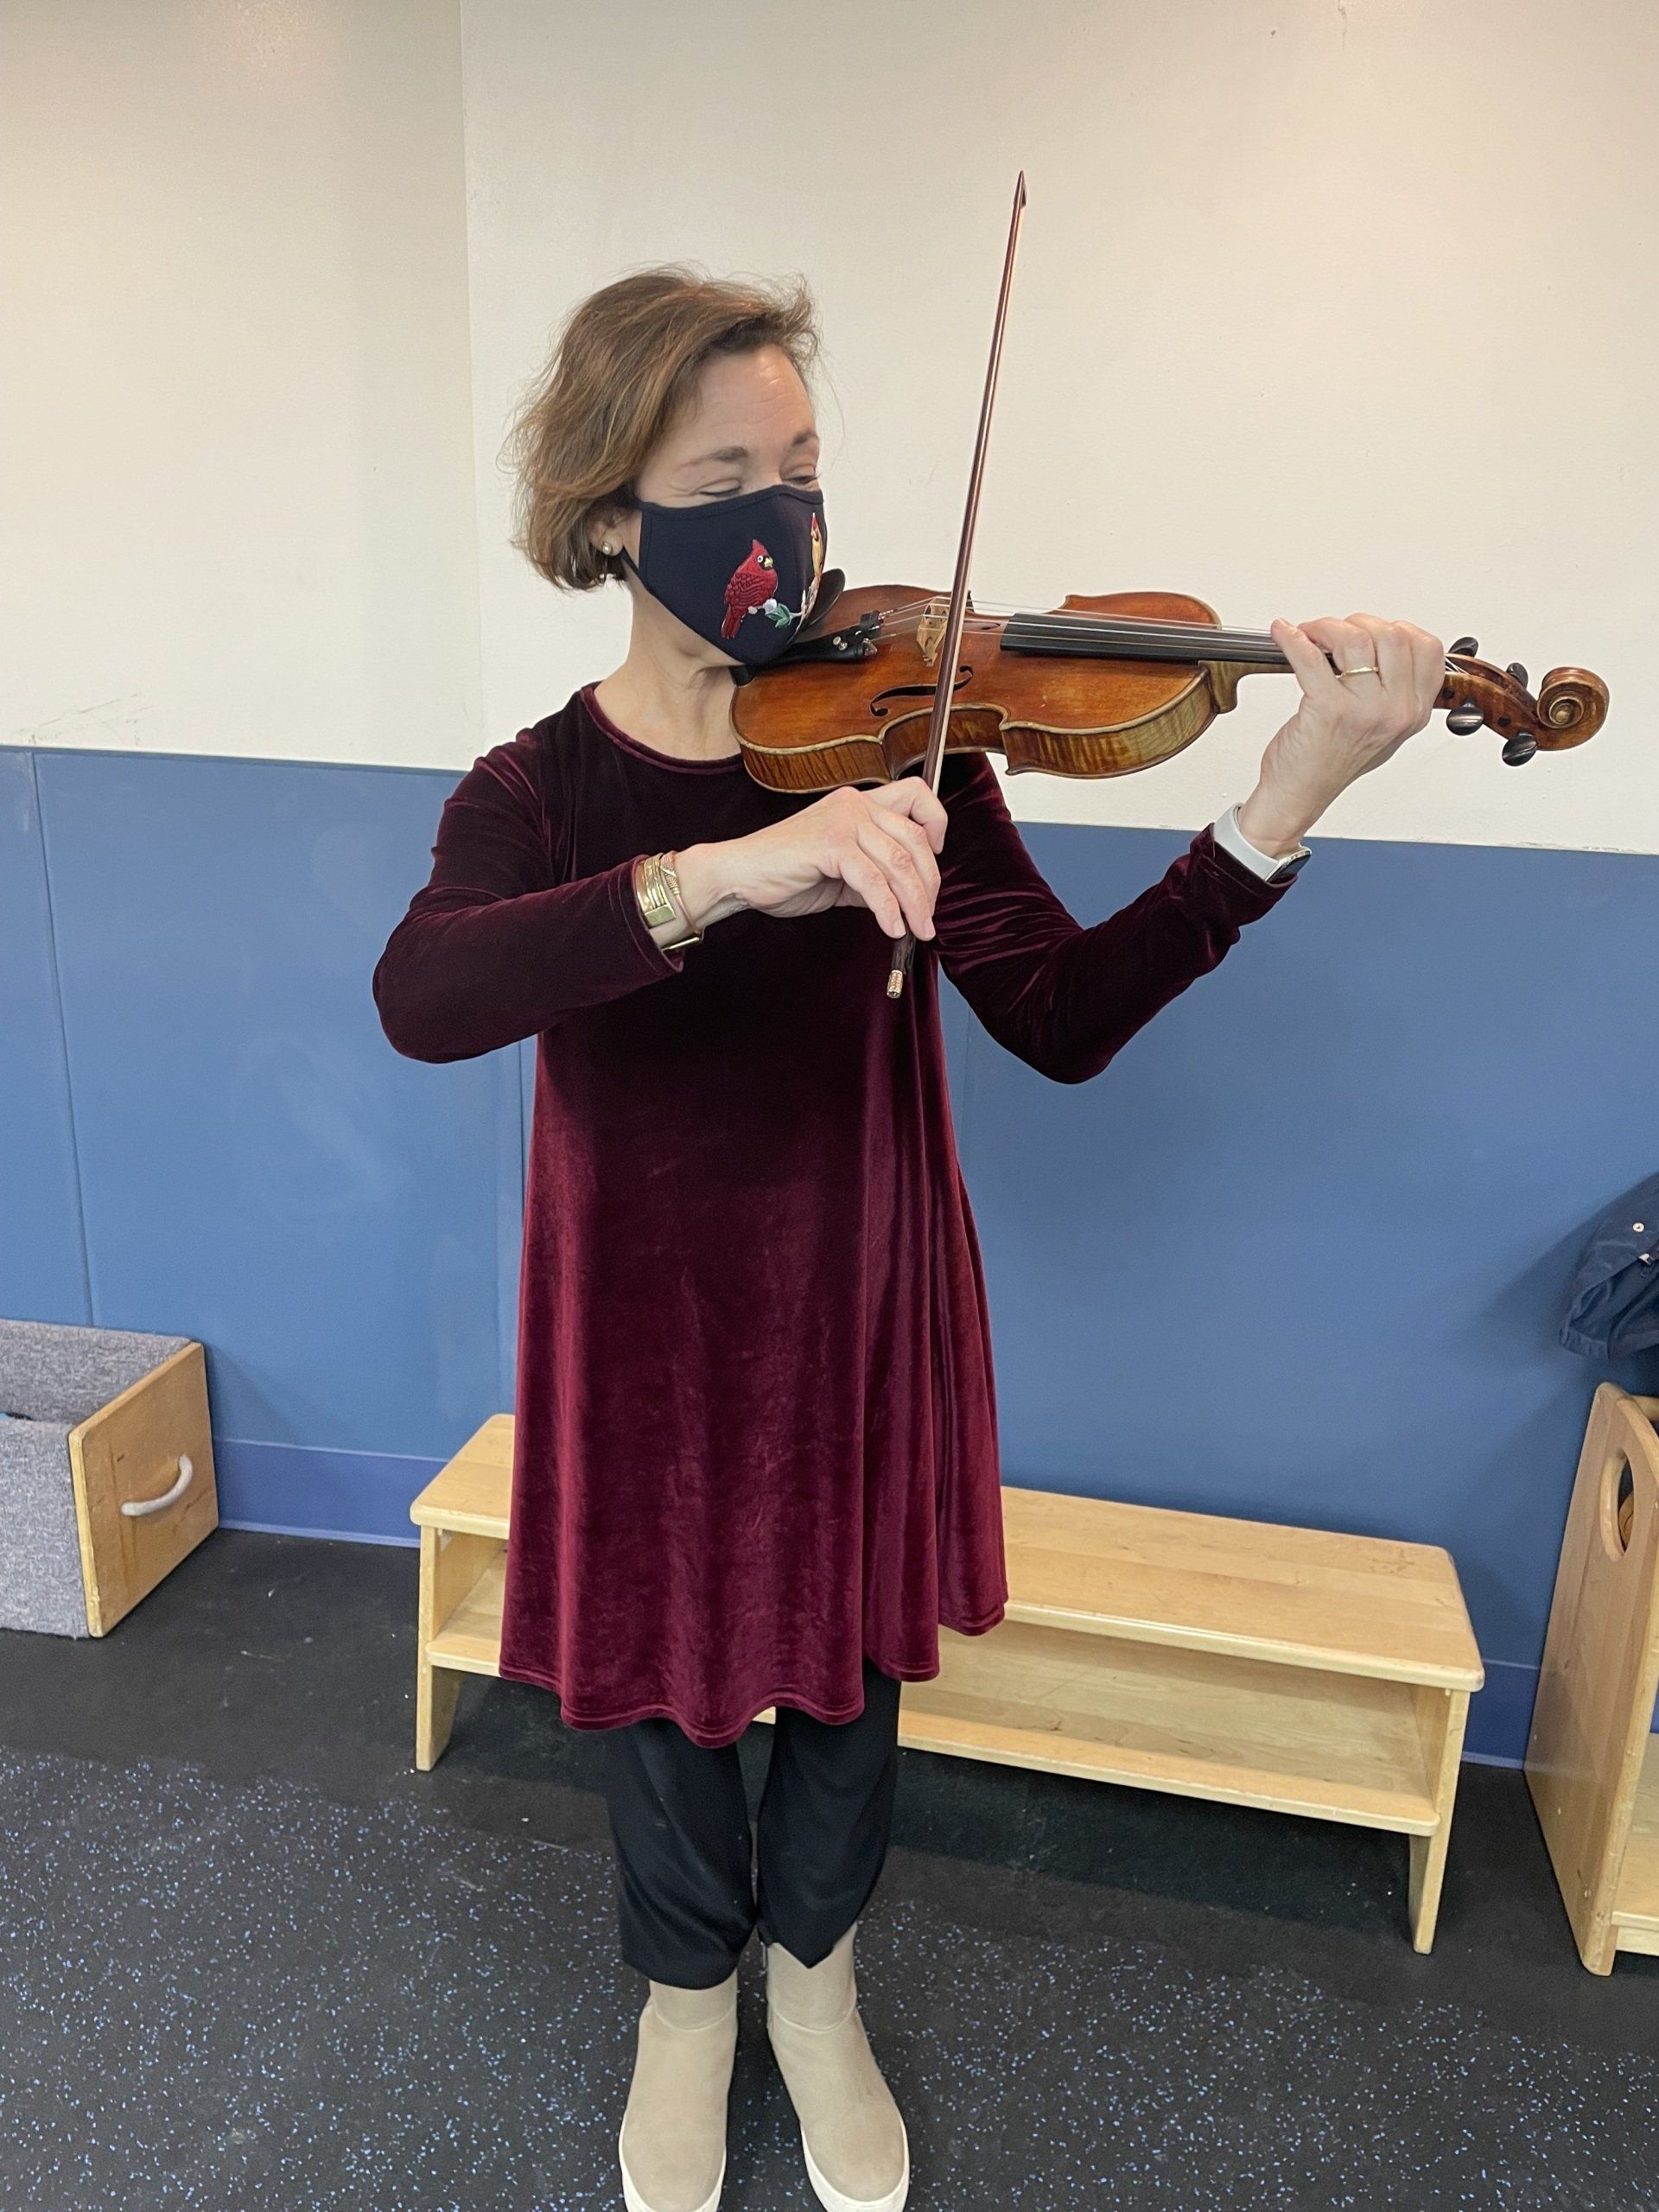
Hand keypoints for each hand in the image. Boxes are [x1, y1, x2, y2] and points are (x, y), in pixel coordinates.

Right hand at [674, 779, 948, 940]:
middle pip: (915, 839)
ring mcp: (843, 821)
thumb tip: (908, 899)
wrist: (740, 876)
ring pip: (900, 862)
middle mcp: (855, 804)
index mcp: (859, 803)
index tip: (935, 860)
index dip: (937, 824)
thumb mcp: (842, 872)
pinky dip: (888, 909)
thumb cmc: (784, 872)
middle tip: (928, 917)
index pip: (917, 796)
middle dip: (929, 884)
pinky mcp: (830, 845)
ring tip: (918, 930)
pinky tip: (892, 928)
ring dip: (915, 903)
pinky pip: (874, 881)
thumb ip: (875, 876)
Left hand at [1236, 613, 1444, 853]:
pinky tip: (1284, 635)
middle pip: (1392, 635)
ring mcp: (1364, 709)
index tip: (1371, 632)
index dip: (1396, 629)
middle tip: (1333, 634)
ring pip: (1355, 638)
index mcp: (1414, 712)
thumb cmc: (1332, 762)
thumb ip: (1394, 690)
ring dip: (1326, 627)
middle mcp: (1396, 710)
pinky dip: (1292, 638)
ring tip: (1309, 635)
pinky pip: (1311, 657)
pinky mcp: (1329, 709)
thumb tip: (1380, 642)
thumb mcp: (1383, 729)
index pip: (1428, 648)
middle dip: (1357, 624)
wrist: (1300, 794)